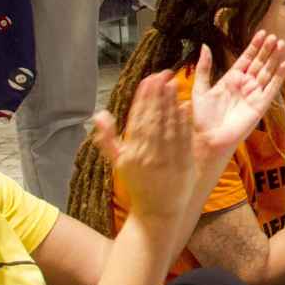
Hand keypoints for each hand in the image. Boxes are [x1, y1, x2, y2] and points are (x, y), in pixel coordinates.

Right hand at [93, 72, 193, 226]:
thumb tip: (99, 114)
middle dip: (159, 94)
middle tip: (164, 73)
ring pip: (169, 125)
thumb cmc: (137, 184)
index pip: (138, 119)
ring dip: (172, 102)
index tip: (148, 79)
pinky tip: (186, 105)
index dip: (144, 98)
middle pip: (154, 118)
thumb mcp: (118, 163)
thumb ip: (108, 138)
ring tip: (174, 82)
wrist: (157, 212)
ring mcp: (168, 159)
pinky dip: (185, 121)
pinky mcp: (184, 162)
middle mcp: (149, 154)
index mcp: (131, 154)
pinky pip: (184, 137)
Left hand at [188, 31, 284, 164]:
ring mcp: (254, 94)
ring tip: (281, 44)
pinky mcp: (261, 105)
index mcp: (231, 79)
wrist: (209, 138)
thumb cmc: (203, 117)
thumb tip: (204, 46)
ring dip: (274, 59)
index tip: (261, 33)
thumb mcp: (200, 89)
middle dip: (267, 50)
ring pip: (268, 72)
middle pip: (259, 63)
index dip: (254, 46)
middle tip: (274, 36)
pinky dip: (279, 76)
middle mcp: (245, 84)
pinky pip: (272, 88)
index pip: (246, 58)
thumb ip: (204, 68)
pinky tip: (284, 64)